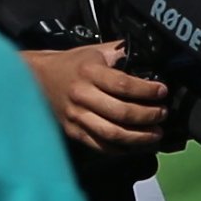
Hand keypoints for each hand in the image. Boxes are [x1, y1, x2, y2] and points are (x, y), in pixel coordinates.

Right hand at [28, 43, 177, 158]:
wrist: (37, 79)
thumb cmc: (72, 64)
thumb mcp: (96, 51)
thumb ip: (121, 53)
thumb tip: (150, 57)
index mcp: (89, 72)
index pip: (123, 85)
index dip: (147, 91)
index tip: (162, 91)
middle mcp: (82, 95)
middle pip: (121, 113)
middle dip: (148, 116)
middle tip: (162, 114)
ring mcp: (77, 117)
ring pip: (113, 134)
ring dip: (139, 137)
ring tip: (155, 134)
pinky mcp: (73, 132)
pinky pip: (101, 145)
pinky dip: (122, 149)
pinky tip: (136, 145)